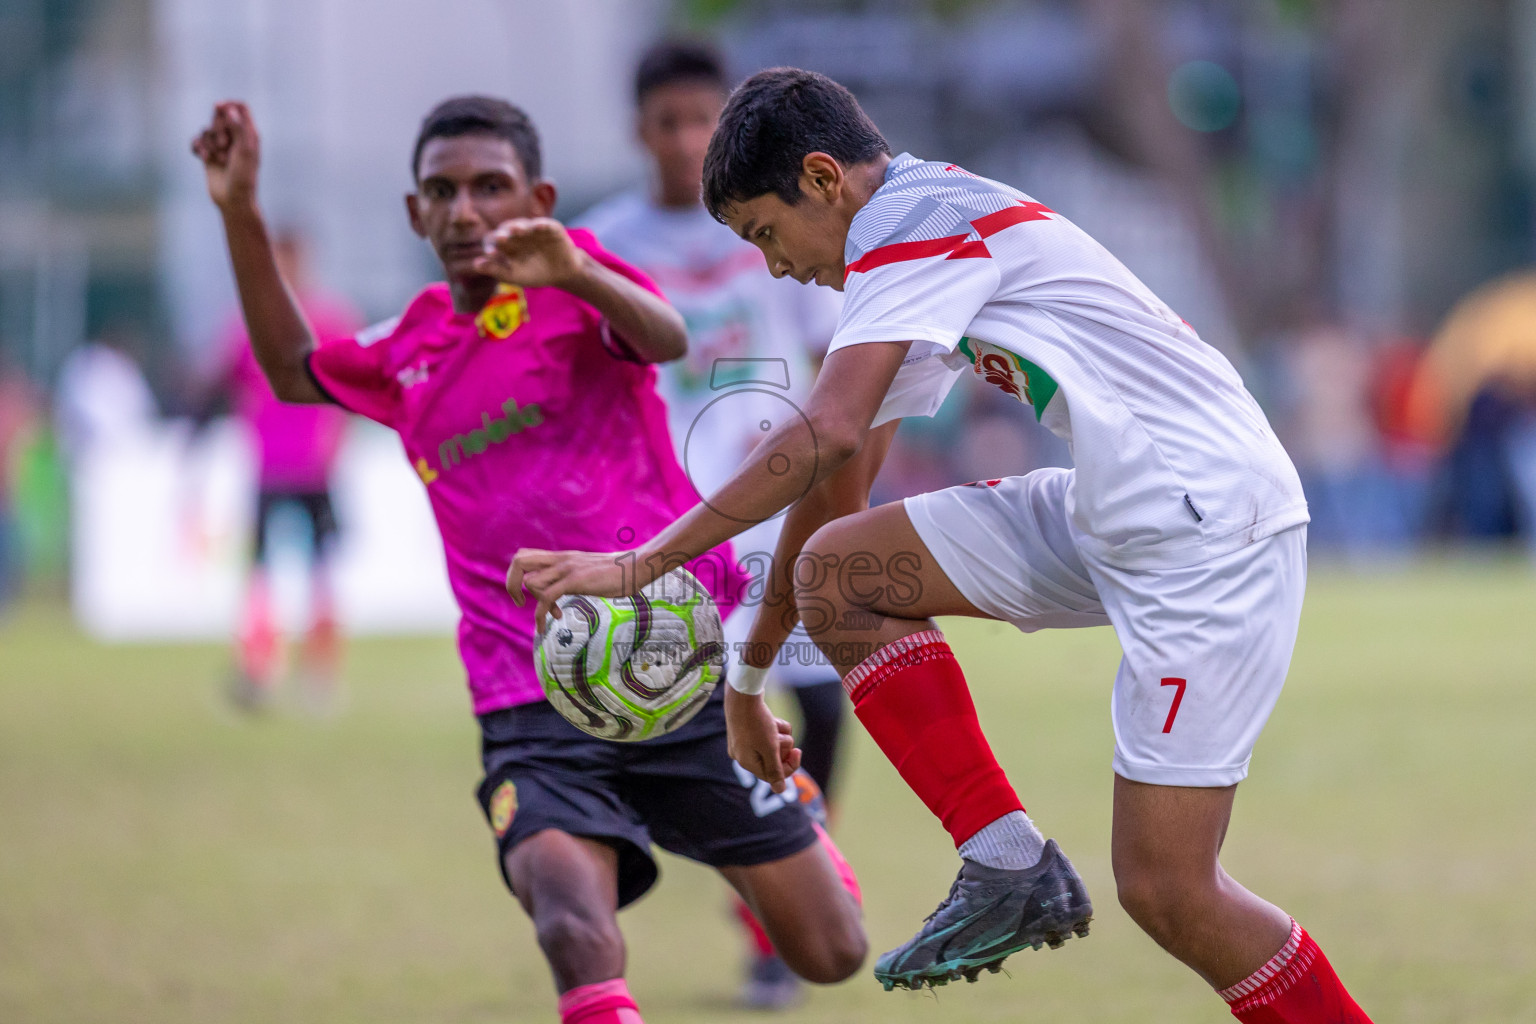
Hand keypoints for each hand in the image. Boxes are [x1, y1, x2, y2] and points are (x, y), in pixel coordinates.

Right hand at [191, 101, 260, 212]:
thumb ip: (238, 128)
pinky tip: (203, 158)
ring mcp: (221, 146)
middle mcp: (236, 138)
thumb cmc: (243, 177)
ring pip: (207, 130)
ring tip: (219, 159)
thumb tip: (229, 109)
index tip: (219, 107)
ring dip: (209, 143)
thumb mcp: (244, 151)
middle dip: (217, 128)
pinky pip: (197, 141)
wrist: (233, 200)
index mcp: (250, 134)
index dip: (229, 105)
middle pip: (221, 117)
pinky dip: (198, 148)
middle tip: (224, 145)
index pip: (240, 108)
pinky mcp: (209, 155)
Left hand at [473, 218, 586, 289]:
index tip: (490, 254)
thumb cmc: (535, 273)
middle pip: (506, 230)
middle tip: (501, 239)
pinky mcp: (550, 227)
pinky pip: (545, 224)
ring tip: (517, 230)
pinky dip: (541, 225)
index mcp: (506, 244)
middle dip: (504, 233)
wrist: (562, 273)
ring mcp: (533, 229)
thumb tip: (476, 265)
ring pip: (523, 224)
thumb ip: (496, 270)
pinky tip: (538, 227)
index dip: (491, 246)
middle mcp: (517, 234)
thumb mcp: (515, 275)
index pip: (494, 241)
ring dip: (520, 227)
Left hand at [507, 548, 657, 630]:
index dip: (518, 574)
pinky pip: (546, 598)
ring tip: (550, 617)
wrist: (636, 567)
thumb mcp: (588, 571)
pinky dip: (540, 615)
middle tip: (520, 601)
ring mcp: (567, 569)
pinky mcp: (574, 581)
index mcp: (562, 556)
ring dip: (535, 604)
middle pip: (519, 560)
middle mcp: (560, 559)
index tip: (526, 594)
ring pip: (531, 582)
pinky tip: (545, 627)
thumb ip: (573, 576)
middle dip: (511, 583)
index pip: (525, 555)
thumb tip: (564, 589)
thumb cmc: (618, 572)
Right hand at [725, 687, 801, 793]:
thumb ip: (775, 771)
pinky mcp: (748, 728)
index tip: (799, 751)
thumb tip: (779, 791)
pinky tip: (772, 717)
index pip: (773, 775)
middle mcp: (743, 754)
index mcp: (747, 763)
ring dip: (780, 734)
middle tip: (780, 734)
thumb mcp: (769, 748)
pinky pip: (768, 733)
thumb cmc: (756, 722)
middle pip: (773, 759)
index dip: (789, 765)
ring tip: (774, 723)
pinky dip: (775, 726)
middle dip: (783, 746)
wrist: (743, 693)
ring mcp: (744, 741)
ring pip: (773, 744)